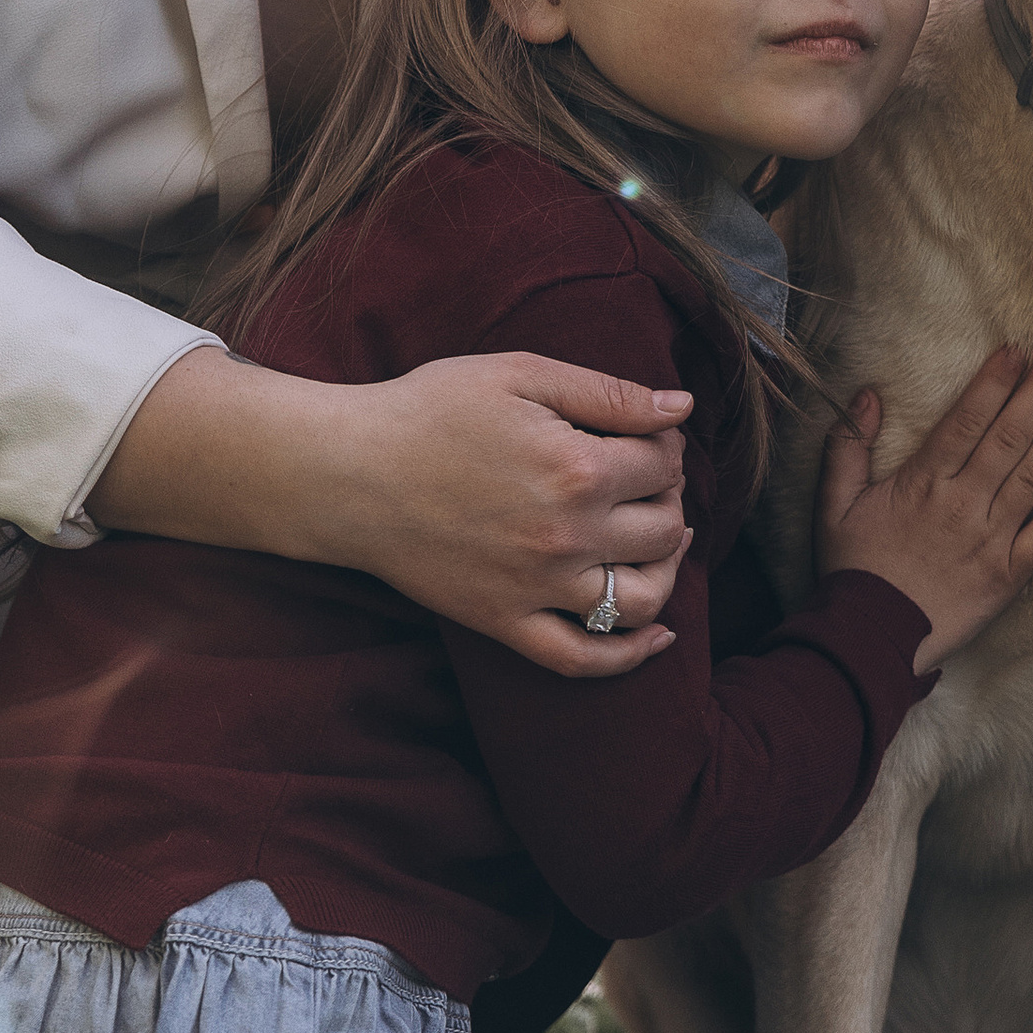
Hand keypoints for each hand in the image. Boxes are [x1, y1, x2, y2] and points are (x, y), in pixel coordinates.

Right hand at [101, 347, 696, 676]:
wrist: (349, 474)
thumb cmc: (430, 411)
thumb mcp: (521, 374)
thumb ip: (608, 392)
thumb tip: (683, 408)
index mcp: (576, 467)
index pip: (664, 464)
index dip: (665, 445)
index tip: (647, 436)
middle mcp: (567, 535)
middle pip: (665, 529)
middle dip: (670, 498)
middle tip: (646, 480)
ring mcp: (537, 588)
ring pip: (642, 599)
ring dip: (669, 570)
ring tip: (662, 542)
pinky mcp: (506, 623)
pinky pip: (584, 658)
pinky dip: (632, 655)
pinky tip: (660, 635)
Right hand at [817, 348, 1032, 670]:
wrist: (869, 638)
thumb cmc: (852, 568)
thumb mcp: (832, 504)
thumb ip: (847, 447)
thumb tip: (866, 396)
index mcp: (924, 483)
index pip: (969, 419)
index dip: (995, 382)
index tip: (1016, 351)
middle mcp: (964, 504)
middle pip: (1009, 437)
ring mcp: (992, 540)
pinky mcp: (1009, 575)